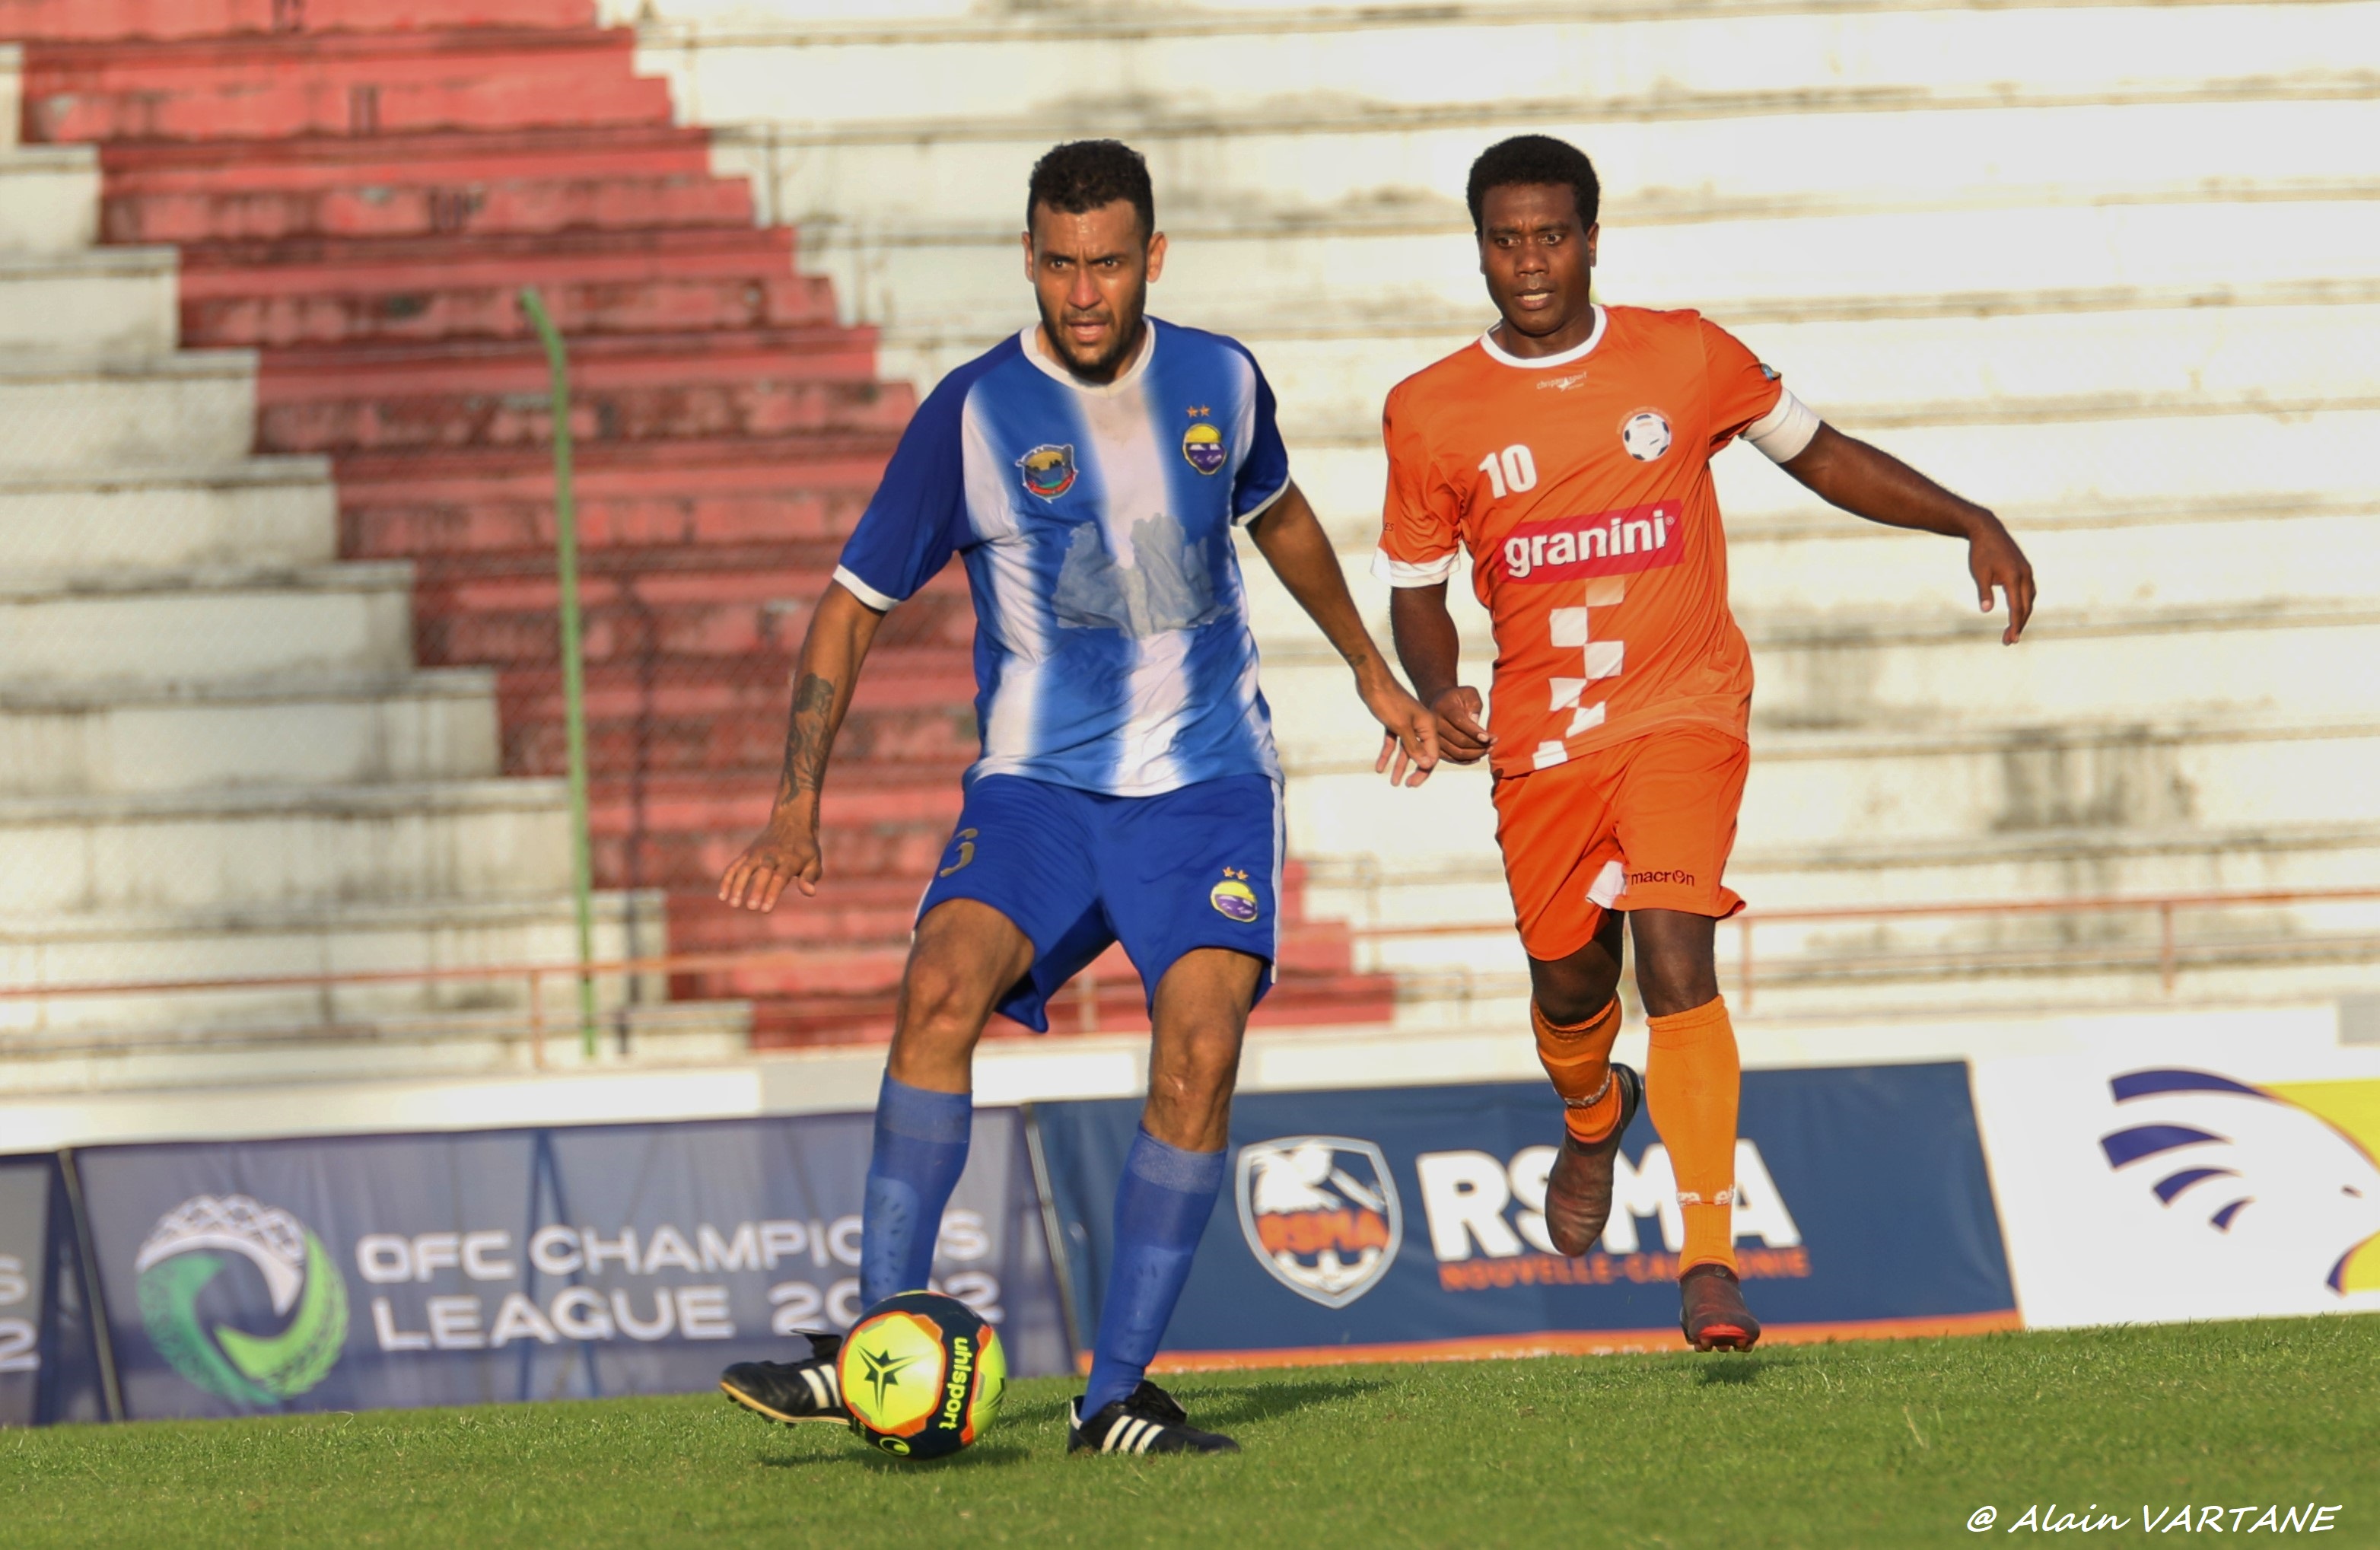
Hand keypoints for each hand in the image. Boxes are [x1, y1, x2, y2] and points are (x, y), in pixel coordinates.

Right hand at [717, 807, 822, 910]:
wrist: (791, 822)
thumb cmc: (805, 848)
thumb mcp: (814, 860)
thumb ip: (810, 877)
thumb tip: (810, 893)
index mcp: (790, 859)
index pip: (780, 878)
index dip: (772, 893)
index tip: (765, 910)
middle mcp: (772, 855)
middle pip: (763, 873)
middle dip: (756, 890)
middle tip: (751, 907)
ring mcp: (757, 853)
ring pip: (745, 869)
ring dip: (737, 885)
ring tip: (733, 904)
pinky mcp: (747, 853)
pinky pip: (734, 866)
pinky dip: (727, 880)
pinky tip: (722, 896)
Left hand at [1362, 674, 1440, 787]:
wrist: (1372, 681)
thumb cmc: (1388, 701)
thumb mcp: (1400, 727)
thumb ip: (1413, 746)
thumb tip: (1427, 765)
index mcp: (1429, 724)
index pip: (1432, 753)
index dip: (1424, 770)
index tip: (1413, 784)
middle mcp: (1421, 724)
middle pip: (1421, 752)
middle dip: (1415, 770)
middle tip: (1407, 786)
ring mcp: (1407, 723)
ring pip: (1406, 749)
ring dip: (1400, 765)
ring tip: (1394, 783)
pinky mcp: (1394, 722)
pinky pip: (1393, 742)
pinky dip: (1387, 754)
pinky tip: (1379, 768)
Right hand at [1429, 686, 1492, 763]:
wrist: (1439, 702)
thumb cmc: (1458, 698)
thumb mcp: (1469, 694)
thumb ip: (1474, 706)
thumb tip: (1476, 725)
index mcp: (1445, 708)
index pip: (1460, 722)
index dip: (1475, 732)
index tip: (1489, 738)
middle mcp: (1436, 723)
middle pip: (1459, 741)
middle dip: (1479, 745)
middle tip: (1493, 742)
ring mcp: (1434, 737)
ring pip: (1456, 753)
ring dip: (1475, 754)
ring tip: (1488, 749)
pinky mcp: (1435, 747)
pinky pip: (1452, 759)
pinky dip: (1466, 761)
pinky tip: (1477, 757)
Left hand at [1968, 515, 2035, 644]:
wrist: (1987, 530)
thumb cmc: (1980, 552)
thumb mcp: (1979, 573)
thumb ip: (1984, 592)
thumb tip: (1987, 610)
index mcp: (2014, 577)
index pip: (2017, 608)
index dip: (2015, 625)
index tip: (2011, 640)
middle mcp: (2025, 575)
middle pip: (2026, 606)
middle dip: (2019, 625)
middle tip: (2010, 641)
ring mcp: (2027, 571)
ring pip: (2029, 599)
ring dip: (2023, 615)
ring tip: (2013, 629)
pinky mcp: (2025, 569)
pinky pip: (2028, 590)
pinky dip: (2024, 602)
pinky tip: (2017, 610)